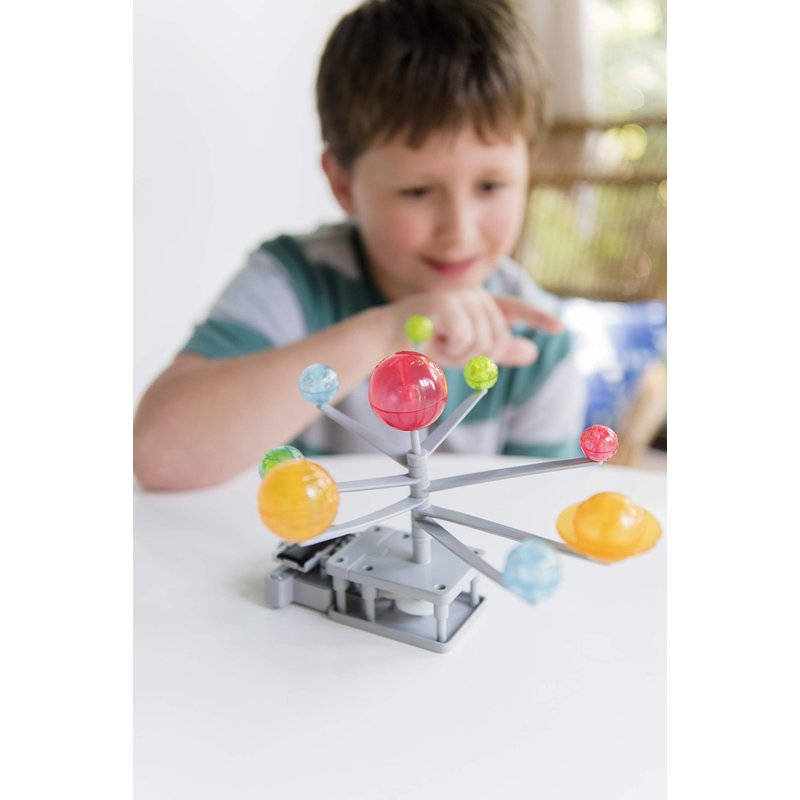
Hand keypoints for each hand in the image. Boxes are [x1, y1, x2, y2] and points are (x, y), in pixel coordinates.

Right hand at [391, 288, 563, 366]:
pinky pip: (465, 338)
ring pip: (482, 342)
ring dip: (460, 354)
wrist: (388, 338)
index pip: (515, 309)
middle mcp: (473, 294)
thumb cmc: (426, 342)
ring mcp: (459, 296)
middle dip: (478, 356)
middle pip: (499, 338)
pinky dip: (450, 348)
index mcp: (480, 304)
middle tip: (452, 353)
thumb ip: (498, 351)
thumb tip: (533, 352)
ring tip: (440, 344)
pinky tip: (434, 340)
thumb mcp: (466, 349)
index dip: (538, 317)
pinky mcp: (445, 303)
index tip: (560, 328)